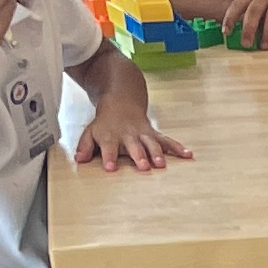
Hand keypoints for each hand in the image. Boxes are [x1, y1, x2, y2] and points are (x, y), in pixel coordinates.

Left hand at [73, 95, 191, 170]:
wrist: (121, 100)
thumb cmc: (106, 122)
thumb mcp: (91, 131)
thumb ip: (85, 146)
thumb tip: (79, 159)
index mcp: (111, 136)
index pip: (108, 147)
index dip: (109, 157)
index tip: (110, 167)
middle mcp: (128, 136)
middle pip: (134, 147)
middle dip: (139, 156)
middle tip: (143, 166)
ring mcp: (143, 135)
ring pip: (151, 144)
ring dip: (157, 153)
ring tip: (162, 164)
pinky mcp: (154, 134)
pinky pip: (167, 141)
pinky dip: (178, 147)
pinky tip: (188, 155)